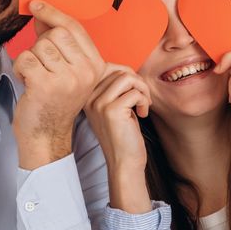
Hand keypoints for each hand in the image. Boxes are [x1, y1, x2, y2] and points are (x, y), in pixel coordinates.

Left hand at [12, 0, 105, 168]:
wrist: (46, 136)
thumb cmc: (53, 102)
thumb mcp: (65, 71)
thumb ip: (57, 43)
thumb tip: (41, 14)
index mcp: (95, 66)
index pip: (75, 28)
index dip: (54, 13)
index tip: (36, 4)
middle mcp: (86, 71)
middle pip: (56, 34)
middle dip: (41, 46)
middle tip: (41, 66)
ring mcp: (67, 79)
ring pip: (39, 46)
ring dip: (30, 60)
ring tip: (35, 78)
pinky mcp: (46, 85)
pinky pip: (25, 59)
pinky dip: (19, 70)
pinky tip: (27, 84)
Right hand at [85, 65, 151, 213]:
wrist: (124, 162)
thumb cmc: (123, 135)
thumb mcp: (114, 108)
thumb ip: (114, 88)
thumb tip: (125, 69)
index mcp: (86, 96)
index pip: (106, 67)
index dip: (125, 73)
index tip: (134, 90)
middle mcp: (89, 98)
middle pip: (118, 70)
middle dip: (137, 82)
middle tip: (142, 99)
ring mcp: (99, 104)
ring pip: (127, 77)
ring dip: (142, 89)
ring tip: (143, 104)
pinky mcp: (112, 111)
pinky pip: (135, 93)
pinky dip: (144, 101)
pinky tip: (142, 114)